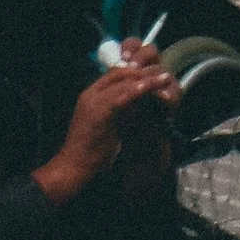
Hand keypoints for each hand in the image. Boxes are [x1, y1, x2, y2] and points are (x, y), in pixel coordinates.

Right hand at [35, 46, 176, 203]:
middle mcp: (90, 94)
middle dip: (144, 72)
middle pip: (120, 73)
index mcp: (90, 95)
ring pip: (123, 82)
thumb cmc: (92, 150)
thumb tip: (140, 103)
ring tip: (165, 79)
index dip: (136, 73)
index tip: (154, 76)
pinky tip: (151, 89)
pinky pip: (121, 96)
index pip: (114, 74)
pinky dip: (138, 91)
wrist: (74, 167)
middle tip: (164, 76)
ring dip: (147, 80)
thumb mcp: (108, 124)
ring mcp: (93, 102)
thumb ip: (120, 111)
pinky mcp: (99, 113)